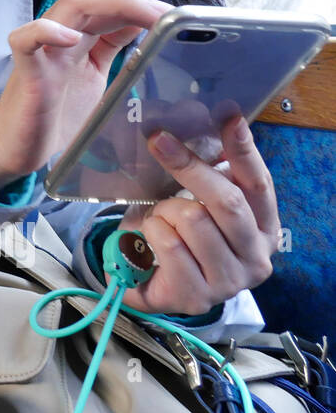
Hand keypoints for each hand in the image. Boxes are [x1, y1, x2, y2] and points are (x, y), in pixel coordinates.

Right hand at [0, 0, 170, 191]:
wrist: (17, 147)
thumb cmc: (54, 113)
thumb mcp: (95, 72)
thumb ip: (112, 44)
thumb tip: (143, 21)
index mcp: (80, 30)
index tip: (167, 16)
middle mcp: (62, 30)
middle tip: (163, 17)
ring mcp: (44, 49)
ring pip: (73, 0)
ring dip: (117, 2)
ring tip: (149, 20)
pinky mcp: (27, 73)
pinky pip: (26, 39)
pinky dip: (47, 31)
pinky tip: (72, 39)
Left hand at [112, 115, 278, 315]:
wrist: (147, 284)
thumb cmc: (176, 236)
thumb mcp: (195, 202)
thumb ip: (206, 175)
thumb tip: (195, 124)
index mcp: (263, 228)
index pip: (258, 183)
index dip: (244, 149)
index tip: (229, 115)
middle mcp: (256, 258)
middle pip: (227, 201)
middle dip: (189, 167)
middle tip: (158, 140)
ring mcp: (230, 281)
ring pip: (194, 220)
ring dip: (164, 210)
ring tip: (157, 218)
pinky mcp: (198, 296)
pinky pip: (169, 244)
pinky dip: (151, 231)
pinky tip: (148, 238)